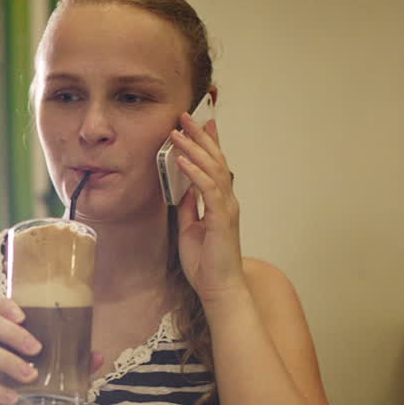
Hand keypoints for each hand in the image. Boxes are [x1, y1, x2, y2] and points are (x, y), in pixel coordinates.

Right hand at [0, 291, 102, 404]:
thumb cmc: (17, 396)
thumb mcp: (45, 378)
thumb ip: (69, 367)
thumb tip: (96, 356)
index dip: (2, 304)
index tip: (24, 314)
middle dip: (12, 332)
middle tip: (37, 349)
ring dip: (8, 361)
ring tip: (30, 376)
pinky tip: (12, 399)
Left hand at [171, 115, 247, 306]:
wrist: (218, 287)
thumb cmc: (206, 262)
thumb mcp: (189, 229)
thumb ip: (188, 207)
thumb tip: (182, 188)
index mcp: (218, 202)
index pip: (214, 166)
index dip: (207, 143)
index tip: (199, 123)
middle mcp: (226, 200)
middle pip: (214, 160)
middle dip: (199, 136)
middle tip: (185, 116)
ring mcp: (226, 208)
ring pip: (211, 169)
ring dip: (193, 148)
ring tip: (177, 132)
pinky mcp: (221, 218)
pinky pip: (208, 189)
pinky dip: (194, 172)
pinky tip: (181, 160)